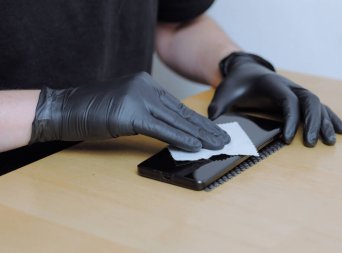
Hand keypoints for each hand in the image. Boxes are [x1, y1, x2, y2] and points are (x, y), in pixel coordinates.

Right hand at [30, 72, 229, 150]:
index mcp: (146, 84)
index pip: (178, 106)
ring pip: (176, 120)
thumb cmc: (93, 111)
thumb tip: (171, 128)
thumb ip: (148, 113)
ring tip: (217, 143)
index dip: (198, 120)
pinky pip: (161, 129)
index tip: (213, 130)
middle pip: (182, 112)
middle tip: (224, 137)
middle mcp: (145, 87)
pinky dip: (180, 138)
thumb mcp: (125, 107)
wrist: (65, 108)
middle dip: (206, 128)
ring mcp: (138, 98)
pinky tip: (195, 145)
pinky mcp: (131, 113)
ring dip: (199, 134)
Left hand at [208, 52, 341, 146]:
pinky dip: (330, 117)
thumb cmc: (235, 83)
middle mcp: (288, 85)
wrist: (245, 70)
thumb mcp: (223, 92)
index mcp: (271, 83)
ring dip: (325, 122)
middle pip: (309, 100)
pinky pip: (319, 106)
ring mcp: (296, 91)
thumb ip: (218, 107)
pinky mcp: (299, 97)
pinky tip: (339, 130)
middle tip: (311, 143)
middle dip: (313, 122)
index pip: (288, 100)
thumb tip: (213, 124)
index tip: (288, 139)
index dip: (291, 119)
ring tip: (329, 142)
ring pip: (317, 104)